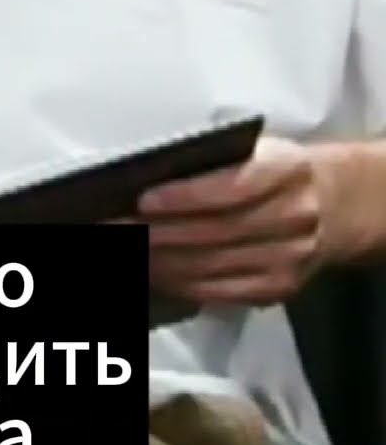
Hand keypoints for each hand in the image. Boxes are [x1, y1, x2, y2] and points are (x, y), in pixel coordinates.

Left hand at [137, 134, 335, 307]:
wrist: (333, 207)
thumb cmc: (278, 173)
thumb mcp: (260, 152)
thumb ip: (217, 164)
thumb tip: (145, 179)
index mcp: (286, 171)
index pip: (232, 187)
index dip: (185, 197)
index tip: (143, 200)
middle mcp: (293, 217)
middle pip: (213, 232)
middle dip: (154, 232)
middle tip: (111, 229)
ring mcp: (288, 259)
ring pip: (210, 267)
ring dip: (158, 261)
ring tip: (122, 252)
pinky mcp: (277, 289)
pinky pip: (218, 292)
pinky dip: (179, 283)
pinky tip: (152, 271)